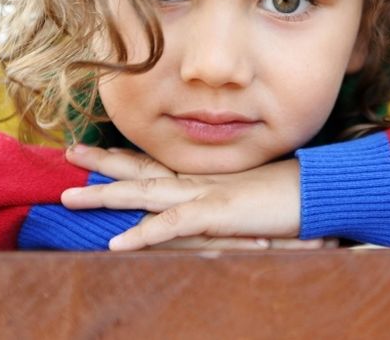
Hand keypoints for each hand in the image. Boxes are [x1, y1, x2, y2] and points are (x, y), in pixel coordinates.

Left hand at [61, 145, 325, 250]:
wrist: (321, 190)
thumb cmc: (293, 194)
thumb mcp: (253, 195)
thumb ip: (230, 197)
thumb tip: (218, 205)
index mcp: (207, 175)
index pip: (159, 162)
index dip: (126, 155)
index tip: (95, 146)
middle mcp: (201, 179)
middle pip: (143, 168)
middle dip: (104, 161)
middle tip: (69, 151)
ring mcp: (207, 193)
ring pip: (146, 191)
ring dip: (107, 194)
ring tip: (68, 197)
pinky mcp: (219, 213)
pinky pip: (173, 225)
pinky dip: (144, 234)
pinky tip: (115, 243)